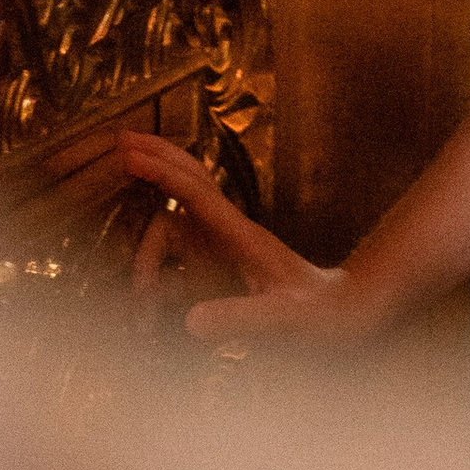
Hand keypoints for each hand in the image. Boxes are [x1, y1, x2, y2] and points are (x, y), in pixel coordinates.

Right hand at [116, 132, 363, 349]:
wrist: (350, 319)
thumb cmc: (325, 316)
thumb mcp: (286, 321)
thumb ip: (242, 319)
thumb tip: (189, 322)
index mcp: (243, 237)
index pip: (197, 192)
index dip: (162, 172)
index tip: (128, 154)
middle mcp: (230, 237)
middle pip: (188, 185)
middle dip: (156, 164)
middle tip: (119, 146)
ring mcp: (225, 254)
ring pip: (174, 233)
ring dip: (147, 261)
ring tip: (138, 316)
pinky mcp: (222, 275)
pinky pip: (179, 270)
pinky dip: (157, 287)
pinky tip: (150, 322)